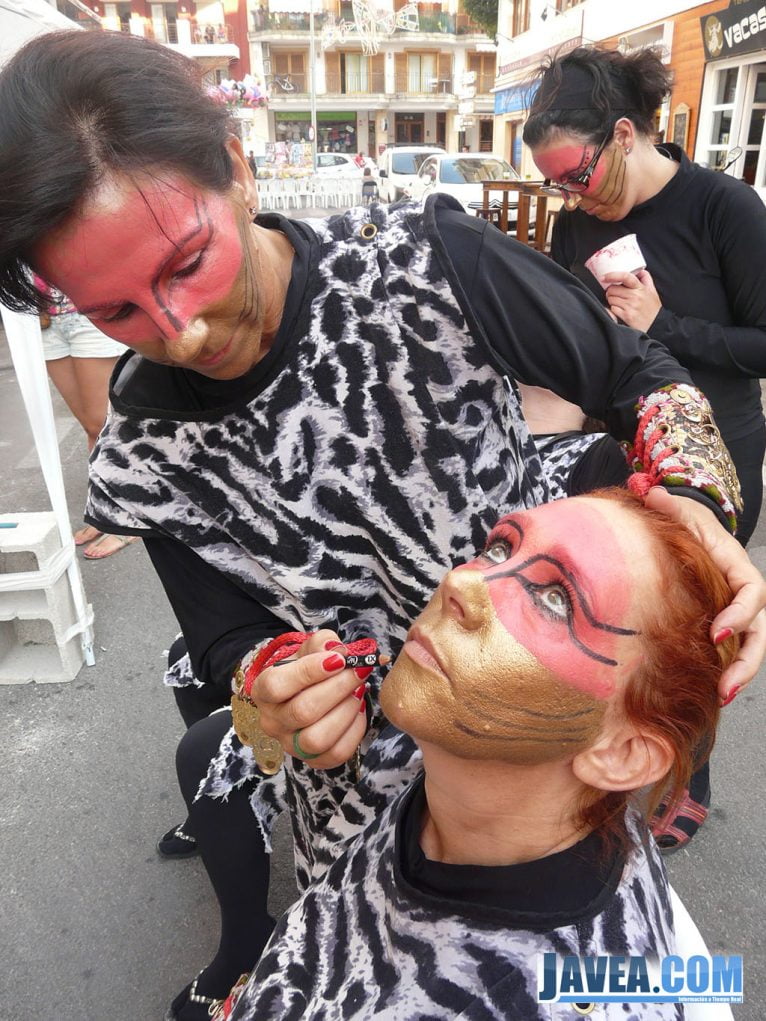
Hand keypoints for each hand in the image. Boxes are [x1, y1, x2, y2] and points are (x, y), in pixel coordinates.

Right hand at [252, 629, 368, 767]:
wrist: (308, 692)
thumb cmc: (308, 669)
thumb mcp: (310, 649)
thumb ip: (322, 644)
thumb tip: (337, 650)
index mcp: (263, 691)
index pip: (276, 685)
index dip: (309, 672)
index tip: (338, 659)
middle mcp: (272, 722)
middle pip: (303, 711)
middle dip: (338, 688)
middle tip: (359, 671)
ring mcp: (290, 745)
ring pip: (317, 739)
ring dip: (345, 711)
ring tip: (358, 691)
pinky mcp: (312, 760)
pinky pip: (336, 754)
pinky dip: (354, 730)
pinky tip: (357, 710)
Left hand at [603, 268, 661, 332]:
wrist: (656, 324)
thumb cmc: (652, 308)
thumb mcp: (652, 291)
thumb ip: (646, 279)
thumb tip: (639, 271)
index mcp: (641, 288)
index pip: (625, 277)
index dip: (612, 275)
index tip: (604, 277)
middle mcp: (635, 296)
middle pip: (613, 289)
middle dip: (611, 291)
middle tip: (615, 294)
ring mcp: (631, 306)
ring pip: (611, 299)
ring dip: (612, 300)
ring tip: (620, 303)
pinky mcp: (627, 315)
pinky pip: (612, 308)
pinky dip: (614, 309)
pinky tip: (620, 310)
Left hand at [644, 487, 765, 699]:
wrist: (682, 528)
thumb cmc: (682, 520)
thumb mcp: (676, 509)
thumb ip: (667, 505)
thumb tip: (652, 495)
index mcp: (735, 563)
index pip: (754, 591)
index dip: (742, 612)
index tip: (718, 632)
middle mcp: (741, 591)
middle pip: (759, 630)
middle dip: (747, 661)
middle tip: (725, 686)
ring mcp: (733, 609)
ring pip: (750, 646)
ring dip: (740, 674)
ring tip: (721, 697)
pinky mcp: (719, 623)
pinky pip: (730, 650)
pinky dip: (724, 670)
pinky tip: (710, 692)